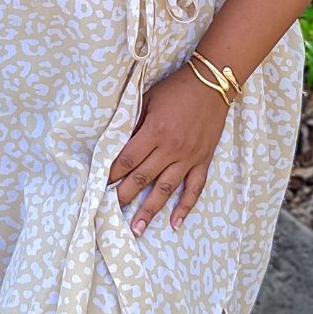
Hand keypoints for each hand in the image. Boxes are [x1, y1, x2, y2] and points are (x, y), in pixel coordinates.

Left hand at [106, 66, 229, 235]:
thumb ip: (134, 123)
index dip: (111, 174)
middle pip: (142, 178)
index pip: (127, 160)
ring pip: (166, 190)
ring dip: (150, 210)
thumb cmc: (176, 89)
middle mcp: (171, 149)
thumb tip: (118, 144)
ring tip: (137, 229)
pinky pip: (194, 189)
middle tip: (109, 213)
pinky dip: (185, 207)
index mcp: (155, 131)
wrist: (212, 84)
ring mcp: (189, 158)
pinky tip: (175, 223)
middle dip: (124, 197)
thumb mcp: (148, 100)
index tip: (99, 185)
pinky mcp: (203, 161)